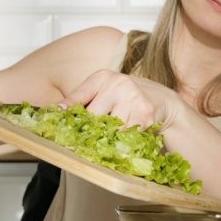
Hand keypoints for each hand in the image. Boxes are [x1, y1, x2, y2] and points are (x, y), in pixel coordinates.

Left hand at [60, 70, 183, 130]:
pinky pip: (126, 135)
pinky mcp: (145, 114)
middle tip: (90, 139)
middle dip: (91, 130)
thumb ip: (84, 101)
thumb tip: (59, 113)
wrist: (162, 99)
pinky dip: (123, 142)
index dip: (68, 106)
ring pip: (110, 129)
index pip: (80, 95)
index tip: (58, 113)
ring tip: (114, 136)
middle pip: (93, 117)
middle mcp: (117, 84)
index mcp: (103, 77)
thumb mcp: (105, 92)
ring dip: (109, 138)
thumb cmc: (126, 98)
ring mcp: (132, 98)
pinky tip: (125, 140)